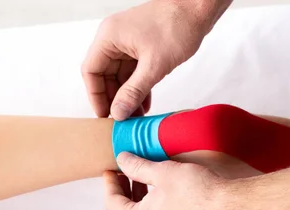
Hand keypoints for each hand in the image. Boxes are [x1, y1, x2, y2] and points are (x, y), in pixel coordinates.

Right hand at [82, 0, 213, 119]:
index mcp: (109, 37)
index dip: (96, 96)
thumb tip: (118, 112)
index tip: (104, 115)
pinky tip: (144, 103)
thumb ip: (133, 91)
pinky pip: (133, 71)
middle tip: (122, 119)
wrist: (198, 9)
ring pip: (120, 75)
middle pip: (104, 75)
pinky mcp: (141, 46)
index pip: (91, 71)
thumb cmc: (177, 26)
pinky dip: (137, 87)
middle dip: (114, 98)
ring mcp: (128, 42)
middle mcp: (114, 38)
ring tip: (136, 115)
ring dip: (127, 95)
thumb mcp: (154, 66)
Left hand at [103, 152, 226, 209]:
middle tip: (124, 175)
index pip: (111, 203)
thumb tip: (122, 160)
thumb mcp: (162, 172)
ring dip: (135, 204)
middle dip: (120, 195)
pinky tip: (160, 195)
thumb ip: (137, 166)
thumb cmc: (198, 193)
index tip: (112, 169)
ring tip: (142, 181)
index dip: (109, 183)